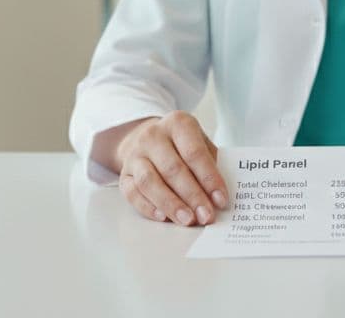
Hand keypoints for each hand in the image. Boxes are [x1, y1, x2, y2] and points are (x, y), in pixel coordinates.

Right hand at [115, 111, 228, 225]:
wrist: (149, 138)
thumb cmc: (183, 145)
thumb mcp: (201, 143)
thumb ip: (212, 165)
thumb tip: (219, 197)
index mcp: (178, 123)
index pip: (194, 153)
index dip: (209, 178)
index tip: (221, 200)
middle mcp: (153, 136)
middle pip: (173, 169)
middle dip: (192, 196)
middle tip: (206, 216)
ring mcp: (135, 155)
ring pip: (150, 182)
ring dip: (171, 204)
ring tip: (187, 220)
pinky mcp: (124, 174)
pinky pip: (133, 193)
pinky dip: (148, 207)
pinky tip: (164, 218)